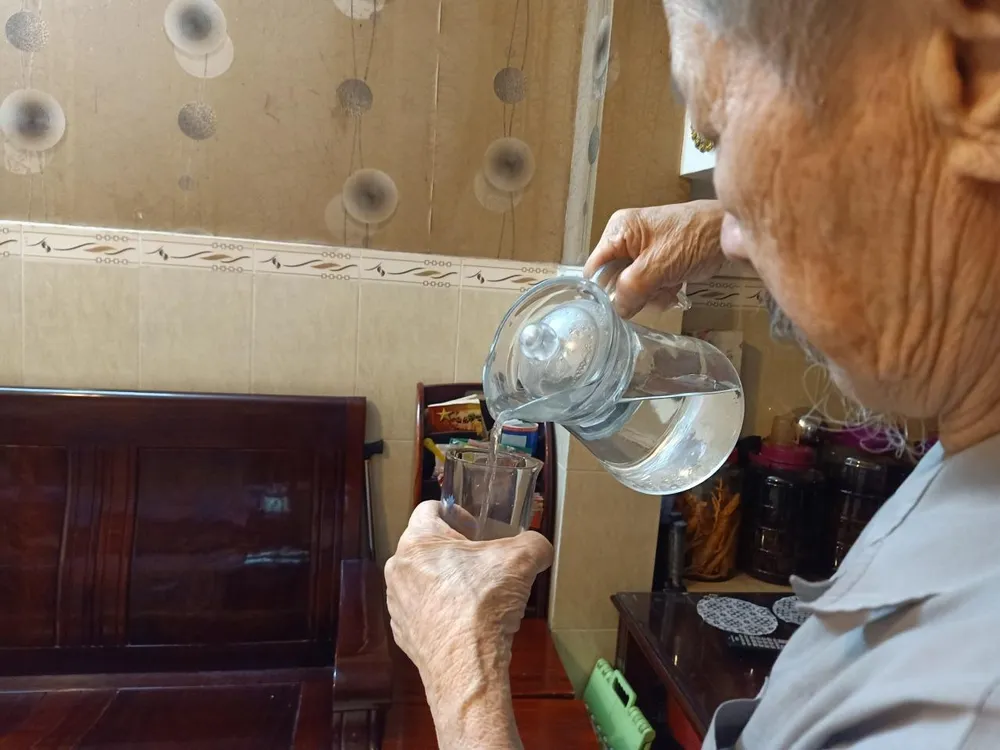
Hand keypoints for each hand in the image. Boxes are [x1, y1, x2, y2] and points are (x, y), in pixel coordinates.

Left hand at [385, 502, 552, 749]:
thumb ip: (533, 543)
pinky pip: (423, 611)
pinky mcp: (402, 632)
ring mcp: (397, 602)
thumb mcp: (522, 560)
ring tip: (477, 595)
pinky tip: (466, 622)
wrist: (466, 667)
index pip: (429, 508)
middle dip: (455, 551)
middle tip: (482, 563)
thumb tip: (539, 547)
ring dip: (447, 581)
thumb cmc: (484, 605)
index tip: (475, 528)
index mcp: (418, 540)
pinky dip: (441, 611)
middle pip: (427, 546)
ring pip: (423, 579)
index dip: (457, 512)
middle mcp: (399, 568)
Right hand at [584, 200, 725, 317]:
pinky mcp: (658, 260)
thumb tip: (618, 311)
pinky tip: (674, 289)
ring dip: (650, 295)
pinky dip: (660, 291)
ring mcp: (643, 250)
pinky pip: (648, 284)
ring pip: (633, 286)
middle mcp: (626, 239)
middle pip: (614, 279)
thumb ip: (631, 289)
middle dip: (633, 293)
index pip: (595, 268)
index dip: (603, 291)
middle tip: (652, 294)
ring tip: (668, 290)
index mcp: (619, 231)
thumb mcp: (658, 267)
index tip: (616, 309)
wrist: (728, 233)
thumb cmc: (694, 240)